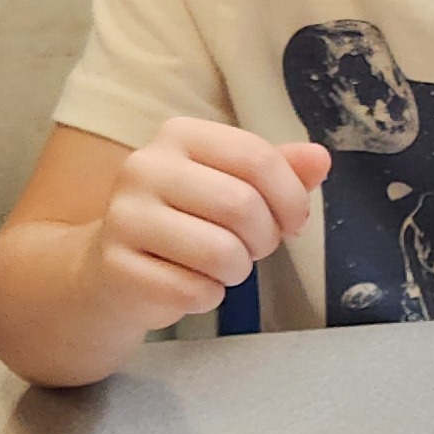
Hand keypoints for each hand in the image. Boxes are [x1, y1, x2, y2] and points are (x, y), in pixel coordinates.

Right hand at [84, 117, 331, 329]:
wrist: (114, 267)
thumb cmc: (185, 221)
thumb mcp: (232, 185)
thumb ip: (277, 170)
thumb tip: (319, 158)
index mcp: (179, 135)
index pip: (257, 158)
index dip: (291, 198)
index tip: (293, 222)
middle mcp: (144, 167)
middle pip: (242, 205)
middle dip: (264, 239)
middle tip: (253, 249)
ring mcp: (124, 217)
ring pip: (220, 253)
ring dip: (236, 270)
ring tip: (221, 266)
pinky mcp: (116, 267)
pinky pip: (191, 291)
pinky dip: (206, 297)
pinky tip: (189, 285)